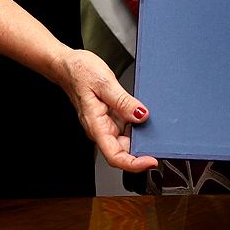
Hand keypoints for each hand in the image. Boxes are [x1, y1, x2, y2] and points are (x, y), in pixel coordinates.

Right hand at [58, 48, 157, 173]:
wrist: (68, 65)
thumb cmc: (80, 73)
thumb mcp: (105, 83)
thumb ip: (124, 102)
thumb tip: (141, 115)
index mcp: (96, 126)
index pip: (115, 156)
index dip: (134, 164)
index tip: (151, 161)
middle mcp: (101, 129)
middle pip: (123, 152)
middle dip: (142, 152)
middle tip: (160, 144)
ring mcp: (106, 125)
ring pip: (126, 141)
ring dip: (141, 140)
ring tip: (155, 130)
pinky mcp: (110, 118)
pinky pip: (126, 128)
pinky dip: (138, 127)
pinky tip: (146, 119)